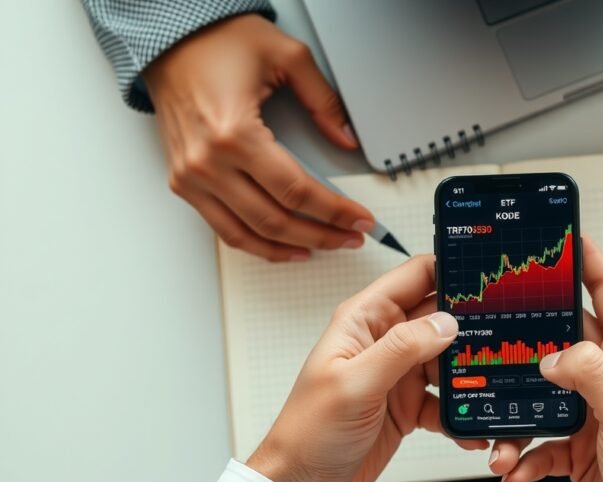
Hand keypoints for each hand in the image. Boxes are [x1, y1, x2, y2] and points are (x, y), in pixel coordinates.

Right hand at [143, 14, 373, 261]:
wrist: (170, 42)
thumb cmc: (218, 44)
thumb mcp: (286, 57)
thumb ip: (323, 101)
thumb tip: (346, 140)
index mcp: (235, 134)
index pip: (297, 191)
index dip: (335, 212)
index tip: (361, 220)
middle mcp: (208, 163)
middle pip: (275, 220)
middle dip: (322, 235)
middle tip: (351, 237)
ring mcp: (191, 177)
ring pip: (248, 235)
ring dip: (291, 248)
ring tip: (324, 246)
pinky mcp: (182, 183)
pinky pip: (224, 228)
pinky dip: (256, 244)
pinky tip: (284, 246)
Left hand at [246, 255, 487, 481]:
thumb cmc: (309, 431)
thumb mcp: (355, 384)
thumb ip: (402, 348)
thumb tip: (447, 322)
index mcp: (366, 319)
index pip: (416, 276)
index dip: (451, 269)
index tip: (487, 276)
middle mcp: (386, 340)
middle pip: (442, 316)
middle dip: (474, 324)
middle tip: (507, 333)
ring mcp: (400, 372)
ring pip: (451, 358)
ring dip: (472, 371)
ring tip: (494, 383)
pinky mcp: (410, 404)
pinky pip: (448, 399)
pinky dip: (463, 412)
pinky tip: (473, 426)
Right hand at [492, 238, 602, 481]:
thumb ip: (593, 377)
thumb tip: (554, 355)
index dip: (588, 262)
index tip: (563, 236)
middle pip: (561, 340)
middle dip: (527, 339)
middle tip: (495, 329)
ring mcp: (589, 412)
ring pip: (539, 393)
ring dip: (514, 415)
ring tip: (502, 437)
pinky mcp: (572, 446)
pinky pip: (535, 439)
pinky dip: (520, 455)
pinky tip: (514, 470)